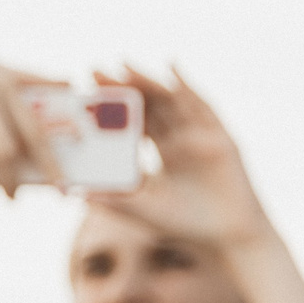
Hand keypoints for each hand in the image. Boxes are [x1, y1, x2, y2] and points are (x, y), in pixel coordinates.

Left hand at [85, 66, 273, 251]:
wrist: (228, 236)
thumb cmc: (186, 224)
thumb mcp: (144, 209)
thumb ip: (115, 198)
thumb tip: (74, 191)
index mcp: (161, 152)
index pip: (132, 122)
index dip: (111, 107)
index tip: (85, 92)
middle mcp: (180, 138)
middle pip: (149, 105)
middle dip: (124, 87)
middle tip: (95, 69)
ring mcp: (200, 135)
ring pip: (170, 100)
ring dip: (147, 81)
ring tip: (123, 65)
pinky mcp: (220, 135)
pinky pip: (202, 105)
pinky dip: (187, 85)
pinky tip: (171, 66)